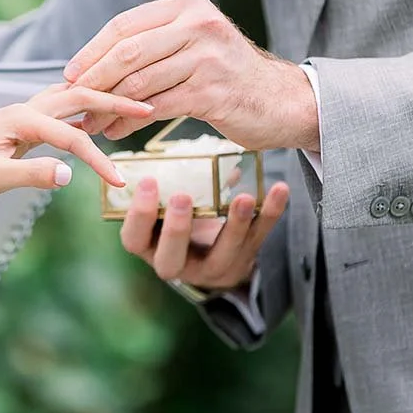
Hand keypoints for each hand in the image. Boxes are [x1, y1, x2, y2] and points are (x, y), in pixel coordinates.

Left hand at [0, 85, 151, 204]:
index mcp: (22, 119)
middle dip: (115, 102)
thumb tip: (70, 174)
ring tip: (130, 105)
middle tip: (149, 107)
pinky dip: (81, 113)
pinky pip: (58, 113)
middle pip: (79, 98)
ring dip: (99, 101)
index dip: (99, 160)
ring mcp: (21, 115)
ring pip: (69, 100)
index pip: (73, 137)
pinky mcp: (17, 126)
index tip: (120, 182)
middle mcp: (24, 110)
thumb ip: (32, 174)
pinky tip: (91, 120)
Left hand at [64, 0, 319, 151]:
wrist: (281, 102)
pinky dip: (130, 122)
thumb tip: (95, 63)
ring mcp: (207, 57)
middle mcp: (199, 24)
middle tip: (72, 101)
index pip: (126, 25)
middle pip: (128, 52)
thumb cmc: (229, 76)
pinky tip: (116, 132)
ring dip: (107, 107)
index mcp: (188, 6)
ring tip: (90, 124)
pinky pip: (157, 107)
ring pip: (139, 82)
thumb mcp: (195, 45)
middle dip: (94, 80)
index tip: (70, 73)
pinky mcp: (212, 91)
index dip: (92, 50)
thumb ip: (155, 44)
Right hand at [120, 178, 289, 288]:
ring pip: (222, 253)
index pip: (134, 240)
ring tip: (242, 197)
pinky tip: (278, 190)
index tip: (148, 181)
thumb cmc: (181, 220)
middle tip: (181, 196)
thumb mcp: (164, 208)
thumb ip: (164, 186)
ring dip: (234, 225)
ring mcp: (212, 268)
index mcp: (151, 248)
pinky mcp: (243, 261)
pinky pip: (258, 238)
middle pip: (171, 258)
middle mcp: (178, 264)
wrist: (216, 253)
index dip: (139, 215)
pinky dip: (270, 213)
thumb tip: (174, 144)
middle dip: (176, 228)